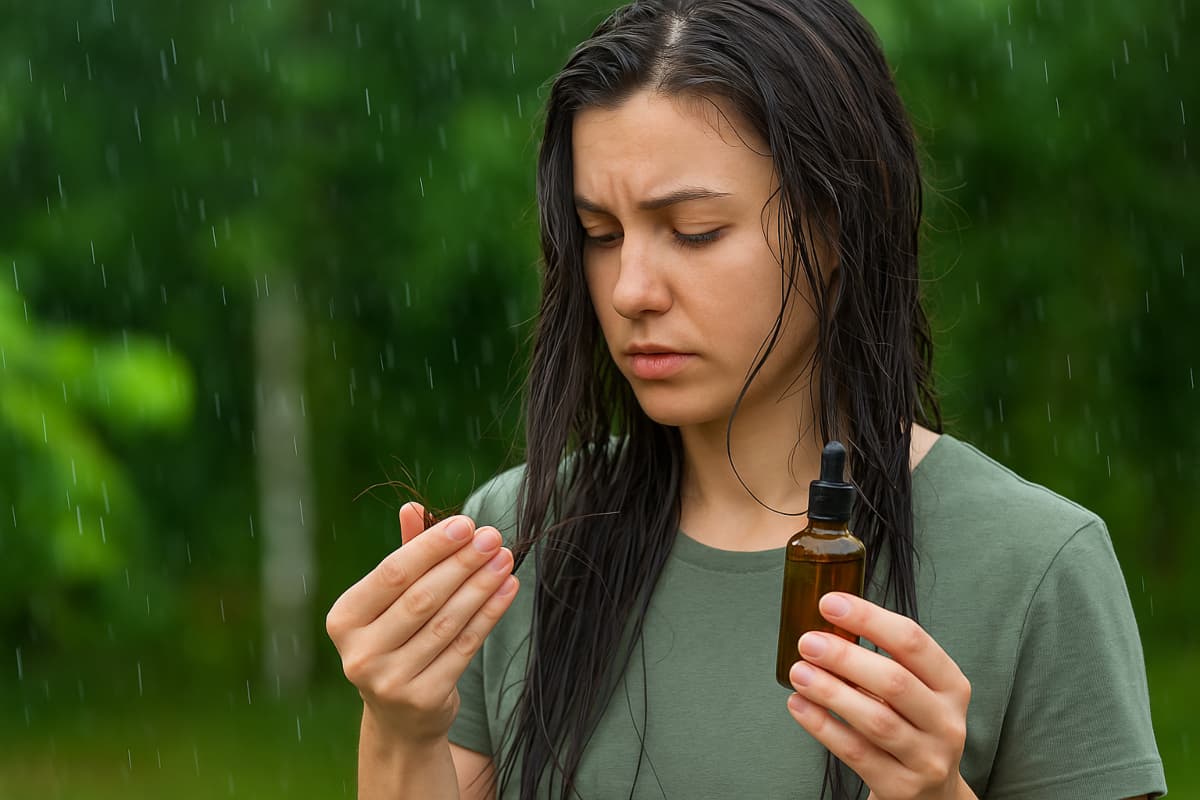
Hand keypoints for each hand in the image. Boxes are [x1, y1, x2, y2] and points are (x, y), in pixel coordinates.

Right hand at [326, 502, 519, 743]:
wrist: (401, 718)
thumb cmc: (396, 640)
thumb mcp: (391, 600)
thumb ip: (404, 555)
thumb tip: (413, 506)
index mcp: (343, 619)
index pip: (393, 574)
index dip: (432, 547)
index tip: (466, 524)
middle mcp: (359, 653)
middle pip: (422, 597)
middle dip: (462, 563)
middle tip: (492, 537)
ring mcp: (389, 680)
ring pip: (447, 622)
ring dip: (481, 586)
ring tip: (505, 559)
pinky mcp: (423, 698)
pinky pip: (465, 646)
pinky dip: (489, 614)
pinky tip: (507, 589)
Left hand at [786, 593, 975, 799]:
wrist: (932, 795)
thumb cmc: (913, 726)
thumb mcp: (916, 690)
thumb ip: (884, 660)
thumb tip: (828, 622)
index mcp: (952, 686)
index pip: (913, 642)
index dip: (869, 618)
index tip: (829, 603)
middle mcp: (946, 722)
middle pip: (894, 682)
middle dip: (845, 657)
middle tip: (808, 642)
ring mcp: (927, 758)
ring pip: (876, 720)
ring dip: (831, 692)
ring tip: (799, 672)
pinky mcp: (900, 787)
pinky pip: (856, 753)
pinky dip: (823, 726)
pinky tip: (798, 705)